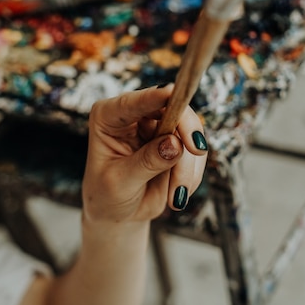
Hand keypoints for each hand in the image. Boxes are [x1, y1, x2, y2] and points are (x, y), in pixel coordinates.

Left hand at [83, 84, 207, 222]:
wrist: (118, 213)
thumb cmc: (108, 195)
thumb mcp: (121, 182)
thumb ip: (147, 162)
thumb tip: (175, 143)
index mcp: (108, 117)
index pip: (132, 102)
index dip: (153, 96)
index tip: (171, 92)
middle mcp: (135, 115)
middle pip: (172, 108)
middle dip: (186, 133)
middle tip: (196, 152)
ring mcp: (158, 126)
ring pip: (188, 133)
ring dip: (186, 168)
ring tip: (173, 197)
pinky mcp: (176, 141)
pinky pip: (195, 151)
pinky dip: (191, 174)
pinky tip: (175, 194)